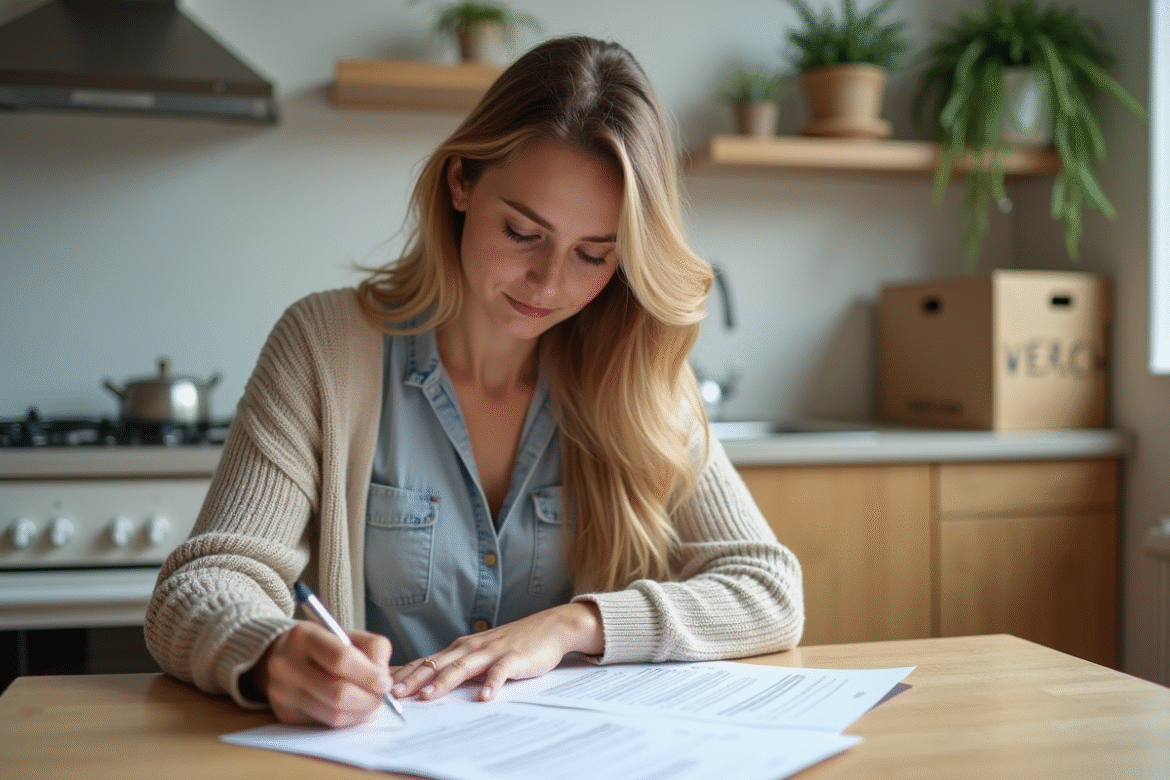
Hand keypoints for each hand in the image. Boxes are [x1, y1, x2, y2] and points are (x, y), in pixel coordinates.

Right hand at [250, 621, 391, 726]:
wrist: (284, 656)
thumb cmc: (325, 645)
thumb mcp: (349, 634)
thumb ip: (374, 648)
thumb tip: (383, 677)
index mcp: (303, 636)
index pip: (341, 659)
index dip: (369, 674)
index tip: (385, 683)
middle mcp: (285, 665)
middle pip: (337, 693)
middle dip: (368, 700)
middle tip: (382, 699)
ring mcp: (281, 692)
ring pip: (333, 714)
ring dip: (360, 713)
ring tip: (370, 704)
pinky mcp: (283, 714)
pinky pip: (324, 724)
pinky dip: (346, 720)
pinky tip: (352, 710)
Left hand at [391, 602, 602, 702]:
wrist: (550, 626)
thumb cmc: (514, 643)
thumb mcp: (481, 652)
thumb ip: (459, 665)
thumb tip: (429, 683)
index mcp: (461, 648)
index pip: (428, 661)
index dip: (407, 674)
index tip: (385, 687)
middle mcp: (472, 647)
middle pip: (439, 664)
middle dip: (415, 679)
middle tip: (395, 694)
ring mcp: (493, 651)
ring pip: (463, 666)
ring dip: (445, 681)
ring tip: (430, 695)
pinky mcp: (514, 658)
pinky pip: (501, 671)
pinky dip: (492, 683)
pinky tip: (485, 696)